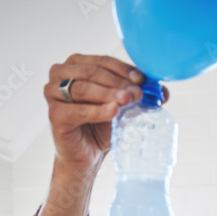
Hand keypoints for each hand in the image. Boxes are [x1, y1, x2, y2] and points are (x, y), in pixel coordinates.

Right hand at [45, 54, 167, 169]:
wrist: (88, 154)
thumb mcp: (124, 106)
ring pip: (83, 89)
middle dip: (118, 82)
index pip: (102, 61)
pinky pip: (77, 110)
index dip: (123, 69)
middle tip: (138, 93)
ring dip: (108, 94)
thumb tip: (164, 91)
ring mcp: (52, 93)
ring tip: (128, 100)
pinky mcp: (53, 114)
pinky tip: (113, 111)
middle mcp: (60, 74)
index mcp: (76, 64)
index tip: (142, 80)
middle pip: (92, 73)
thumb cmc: (103, 125)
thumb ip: (140, 94)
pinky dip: (97, 110)